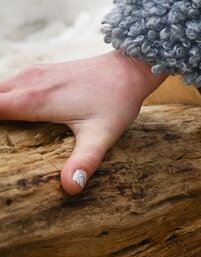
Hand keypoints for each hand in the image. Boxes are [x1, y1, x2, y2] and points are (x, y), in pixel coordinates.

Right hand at [0, 51, 164, 193]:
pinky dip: (2, 103)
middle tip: (1, 146)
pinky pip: (8, 88)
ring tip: (5, 137)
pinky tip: (11, 122)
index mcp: (33, 99)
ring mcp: (32, 74)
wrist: (132, 68)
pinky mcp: (39, 72)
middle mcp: (27, 82)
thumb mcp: (103, 134)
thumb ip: (85, 160)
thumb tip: (71, 188)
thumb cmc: (117, 100)